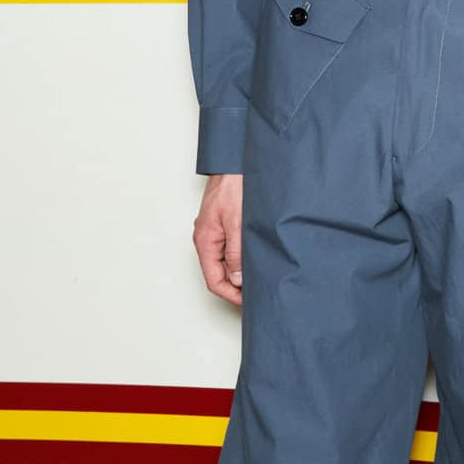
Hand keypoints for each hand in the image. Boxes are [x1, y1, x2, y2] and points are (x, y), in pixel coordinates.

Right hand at [194, 172, 243, 303]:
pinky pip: (228, 249)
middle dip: (236, 286)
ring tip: (258, 276)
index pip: (214, 280)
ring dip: (238, 272)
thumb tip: (237, 279)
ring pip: (224, 262)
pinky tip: (253, 258)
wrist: (233, 163)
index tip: (247, 300)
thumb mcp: (237, 223)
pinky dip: (239, 258)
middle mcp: (206, 239)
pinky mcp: (221, 226)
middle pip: (218, 274)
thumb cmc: (233, 186)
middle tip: (256, 292)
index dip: (231, 295)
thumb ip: (236, 253)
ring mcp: (213, 233)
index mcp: (205, 241)